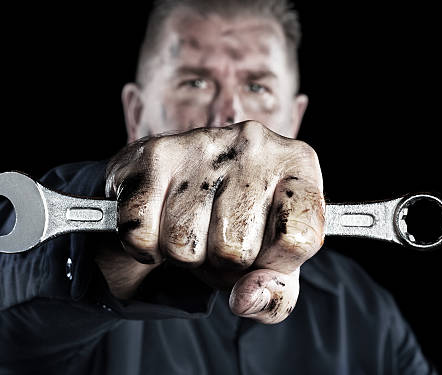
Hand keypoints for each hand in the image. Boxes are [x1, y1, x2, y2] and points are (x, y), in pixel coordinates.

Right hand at [95, 120, 324, 323]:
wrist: (176, 183)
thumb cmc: (234, 224)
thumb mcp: (271, 261)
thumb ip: (276, 294)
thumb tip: (244, 299)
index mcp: (297, 164)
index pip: (299, 238)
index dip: (275, 266)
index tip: (265, 255)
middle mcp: (254, 143)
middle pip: (235, 250)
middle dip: (221, 263)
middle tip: (218, 240)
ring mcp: (201, 143)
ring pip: (184, 246)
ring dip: (183, 255)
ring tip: (191, 228)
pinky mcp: (154, 154)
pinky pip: (143, 234)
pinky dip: (146, 245)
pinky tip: (159, 222)